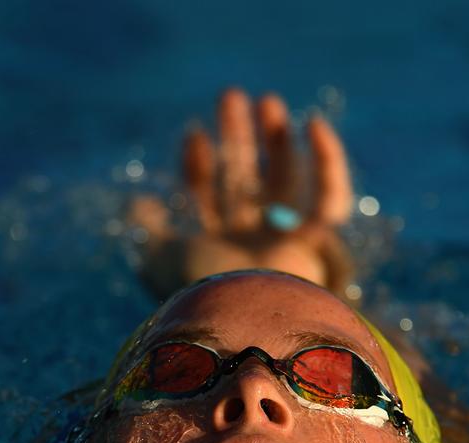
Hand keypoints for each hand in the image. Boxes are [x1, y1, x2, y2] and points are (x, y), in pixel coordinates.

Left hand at [129, 88, 354, 297]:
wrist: (242, 321)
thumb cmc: (199, 291)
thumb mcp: (160, 259)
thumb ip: (149, 231)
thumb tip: (139, 204)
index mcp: (209, 250)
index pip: (204, 196)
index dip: (198, 165)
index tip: (195, 134)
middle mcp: (245, 246)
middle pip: (243, 182)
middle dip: (236, 139)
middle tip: (229, 95)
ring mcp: (281, 245)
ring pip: (284, 183)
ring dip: (276, 141)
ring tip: (268, 100)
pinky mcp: (314, 247)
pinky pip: (328, 200)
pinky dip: (328, 163)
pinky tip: (315, 126)